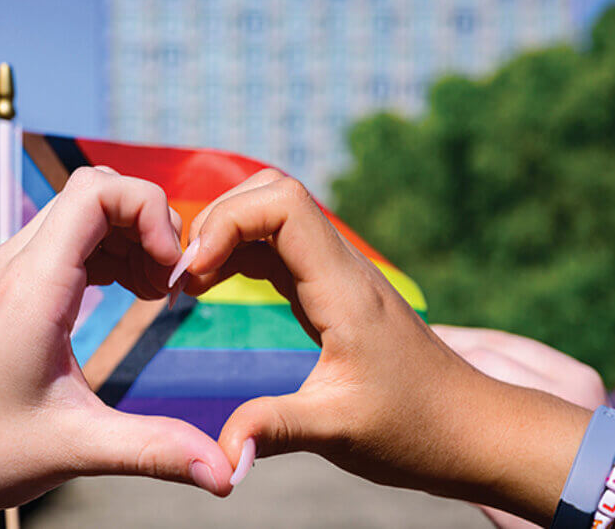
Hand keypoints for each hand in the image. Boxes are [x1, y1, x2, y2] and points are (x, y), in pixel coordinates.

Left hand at [0, 168, 231, 525]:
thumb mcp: (73, 448)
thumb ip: (155, 450)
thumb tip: (225, 472)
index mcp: (33, 286)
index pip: (96, 190)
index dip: (149, 211)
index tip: (172, 271)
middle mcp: (17, 262)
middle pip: (95, 189)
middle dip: (148, 222)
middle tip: (170, 283)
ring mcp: (10, 269)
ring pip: (82, 210)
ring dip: (130, 237)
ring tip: (155, 293)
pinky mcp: (9, 285)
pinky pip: (68, 239)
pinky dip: (109, 252)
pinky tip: (127, 294)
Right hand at [181, 169, 589, 525]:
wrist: (470, 429)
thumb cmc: (416, 428)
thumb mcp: (337, 430)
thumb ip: (272, 431)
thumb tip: (219, 461)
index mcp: (343, 287)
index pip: (282, 204)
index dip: (227, 222)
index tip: (192, 277)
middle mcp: (341, 268)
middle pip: (273, 193)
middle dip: (219, 221)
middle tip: (185, 278)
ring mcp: (337, 277)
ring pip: (274, 215)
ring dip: (227, 235)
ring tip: (192, 283)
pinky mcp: (330, 293)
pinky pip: (277, 249)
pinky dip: (239, 254)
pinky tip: (216, 287)